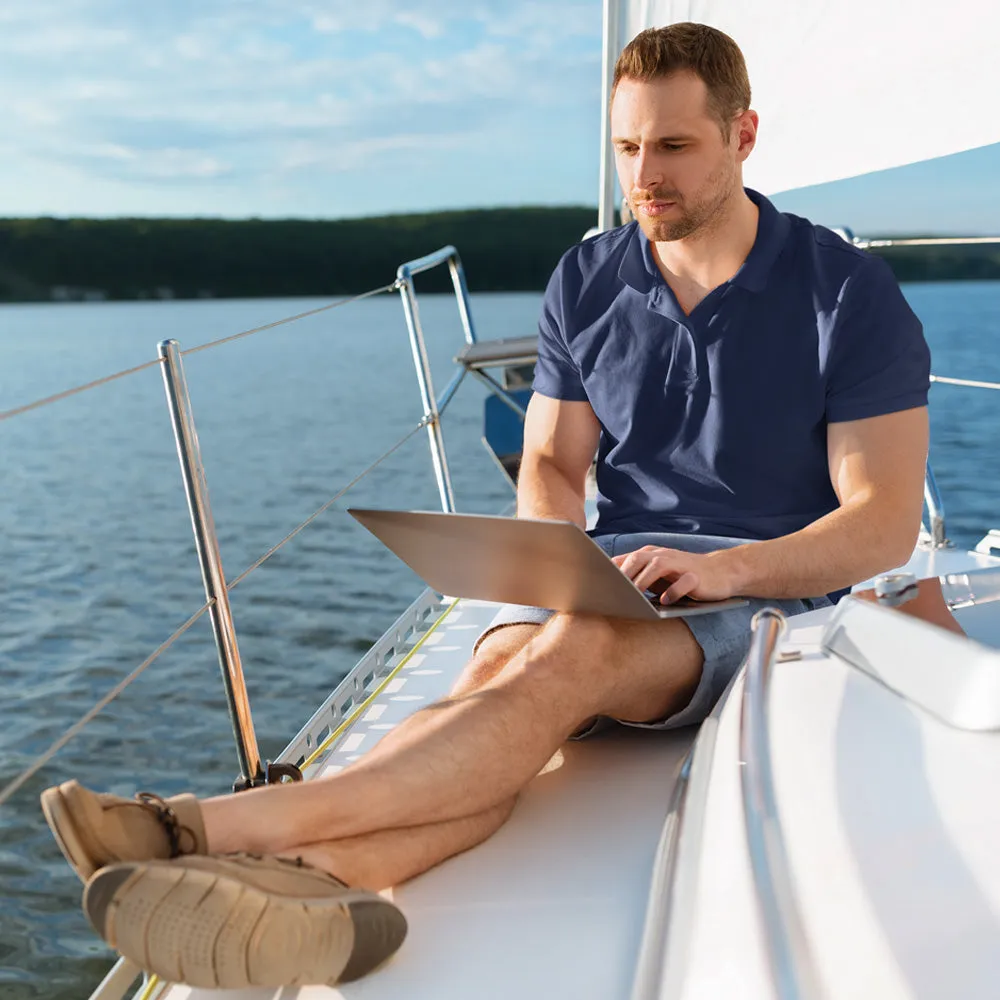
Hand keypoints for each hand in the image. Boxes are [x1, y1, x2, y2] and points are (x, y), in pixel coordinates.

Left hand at [611, 545, 740, 603]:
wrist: (720, 572)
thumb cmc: (683, 575)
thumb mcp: (658, 575)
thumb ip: (638, 578)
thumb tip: (611, 592)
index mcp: (651, 555)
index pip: (626, 559)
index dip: (611, 569)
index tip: (596, 584)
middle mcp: (663, 556)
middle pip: (638, 558)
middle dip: (624, 574)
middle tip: (611, 590)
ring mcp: (680, 564)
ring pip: (657, 566)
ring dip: (644, 580)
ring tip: (633, 596)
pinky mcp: (696, 576)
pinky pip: (683, 582)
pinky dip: (673, 590)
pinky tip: (665, 601)